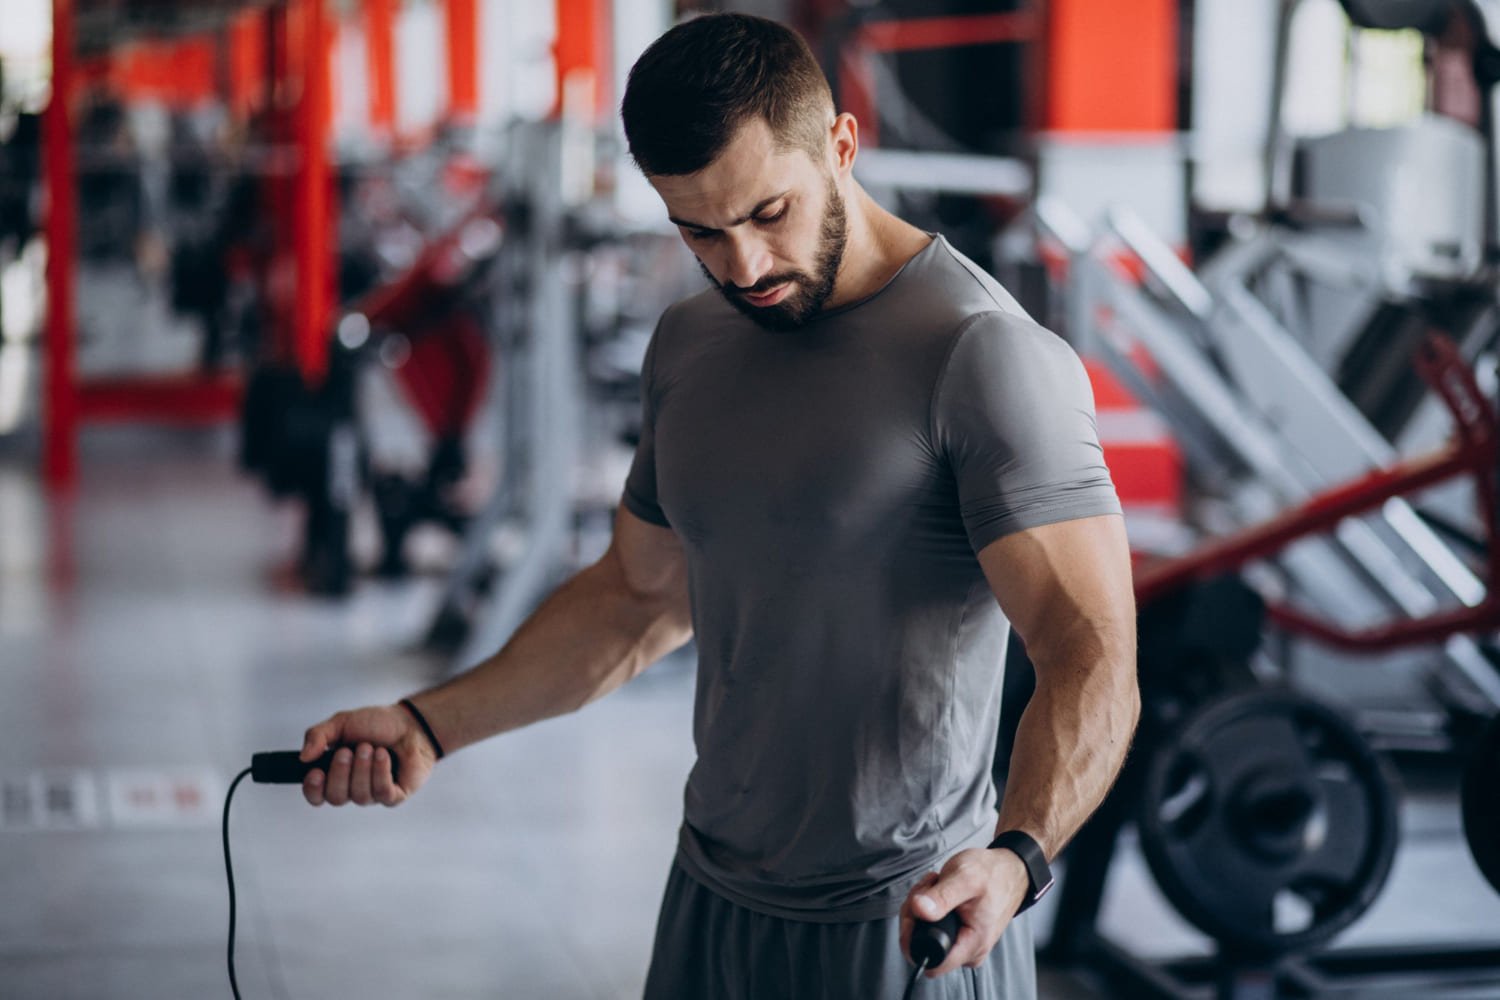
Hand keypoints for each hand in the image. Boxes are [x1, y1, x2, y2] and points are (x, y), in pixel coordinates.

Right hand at [300, 704, 438, 806]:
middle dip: (341, 773)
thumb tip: (303, 757)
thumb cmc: (377, 724)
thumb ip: (318, 736)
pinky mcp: (394, 795)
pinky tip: (384, 756)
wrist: (410, 723)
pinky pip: (382, 794)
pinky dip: (381, 772)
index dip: (313, 789)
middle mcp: (352, 787)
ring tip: (371, 748)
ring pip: (360, 796)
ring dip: (364, 769)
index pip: (316, 795)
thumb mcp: (342, 722)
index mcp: (334, 773)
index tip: (316, 772)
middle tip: (350, 750)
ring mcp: (373, 793)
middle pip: (336, 798)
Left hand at [899, 846, 1029, 976]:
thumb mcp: (966, 878)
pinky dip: (928, 907)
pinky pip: (930, 927)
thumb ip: (942, 897)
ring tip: (936, 885)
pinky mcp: (958, 936)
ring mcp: (963, 944)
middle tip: (929, 888)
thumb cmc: (993, 874)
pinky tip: (938, 891)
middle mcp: (968, 951)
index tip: (916, 908)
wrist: (1009, 871)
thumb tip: (918, 910)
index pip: (929, 962)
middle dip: (916, 913)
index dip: (912, 935)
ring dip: (921, 906)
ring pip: (922, 933)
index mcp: (972, 944)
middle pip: (920, 944)